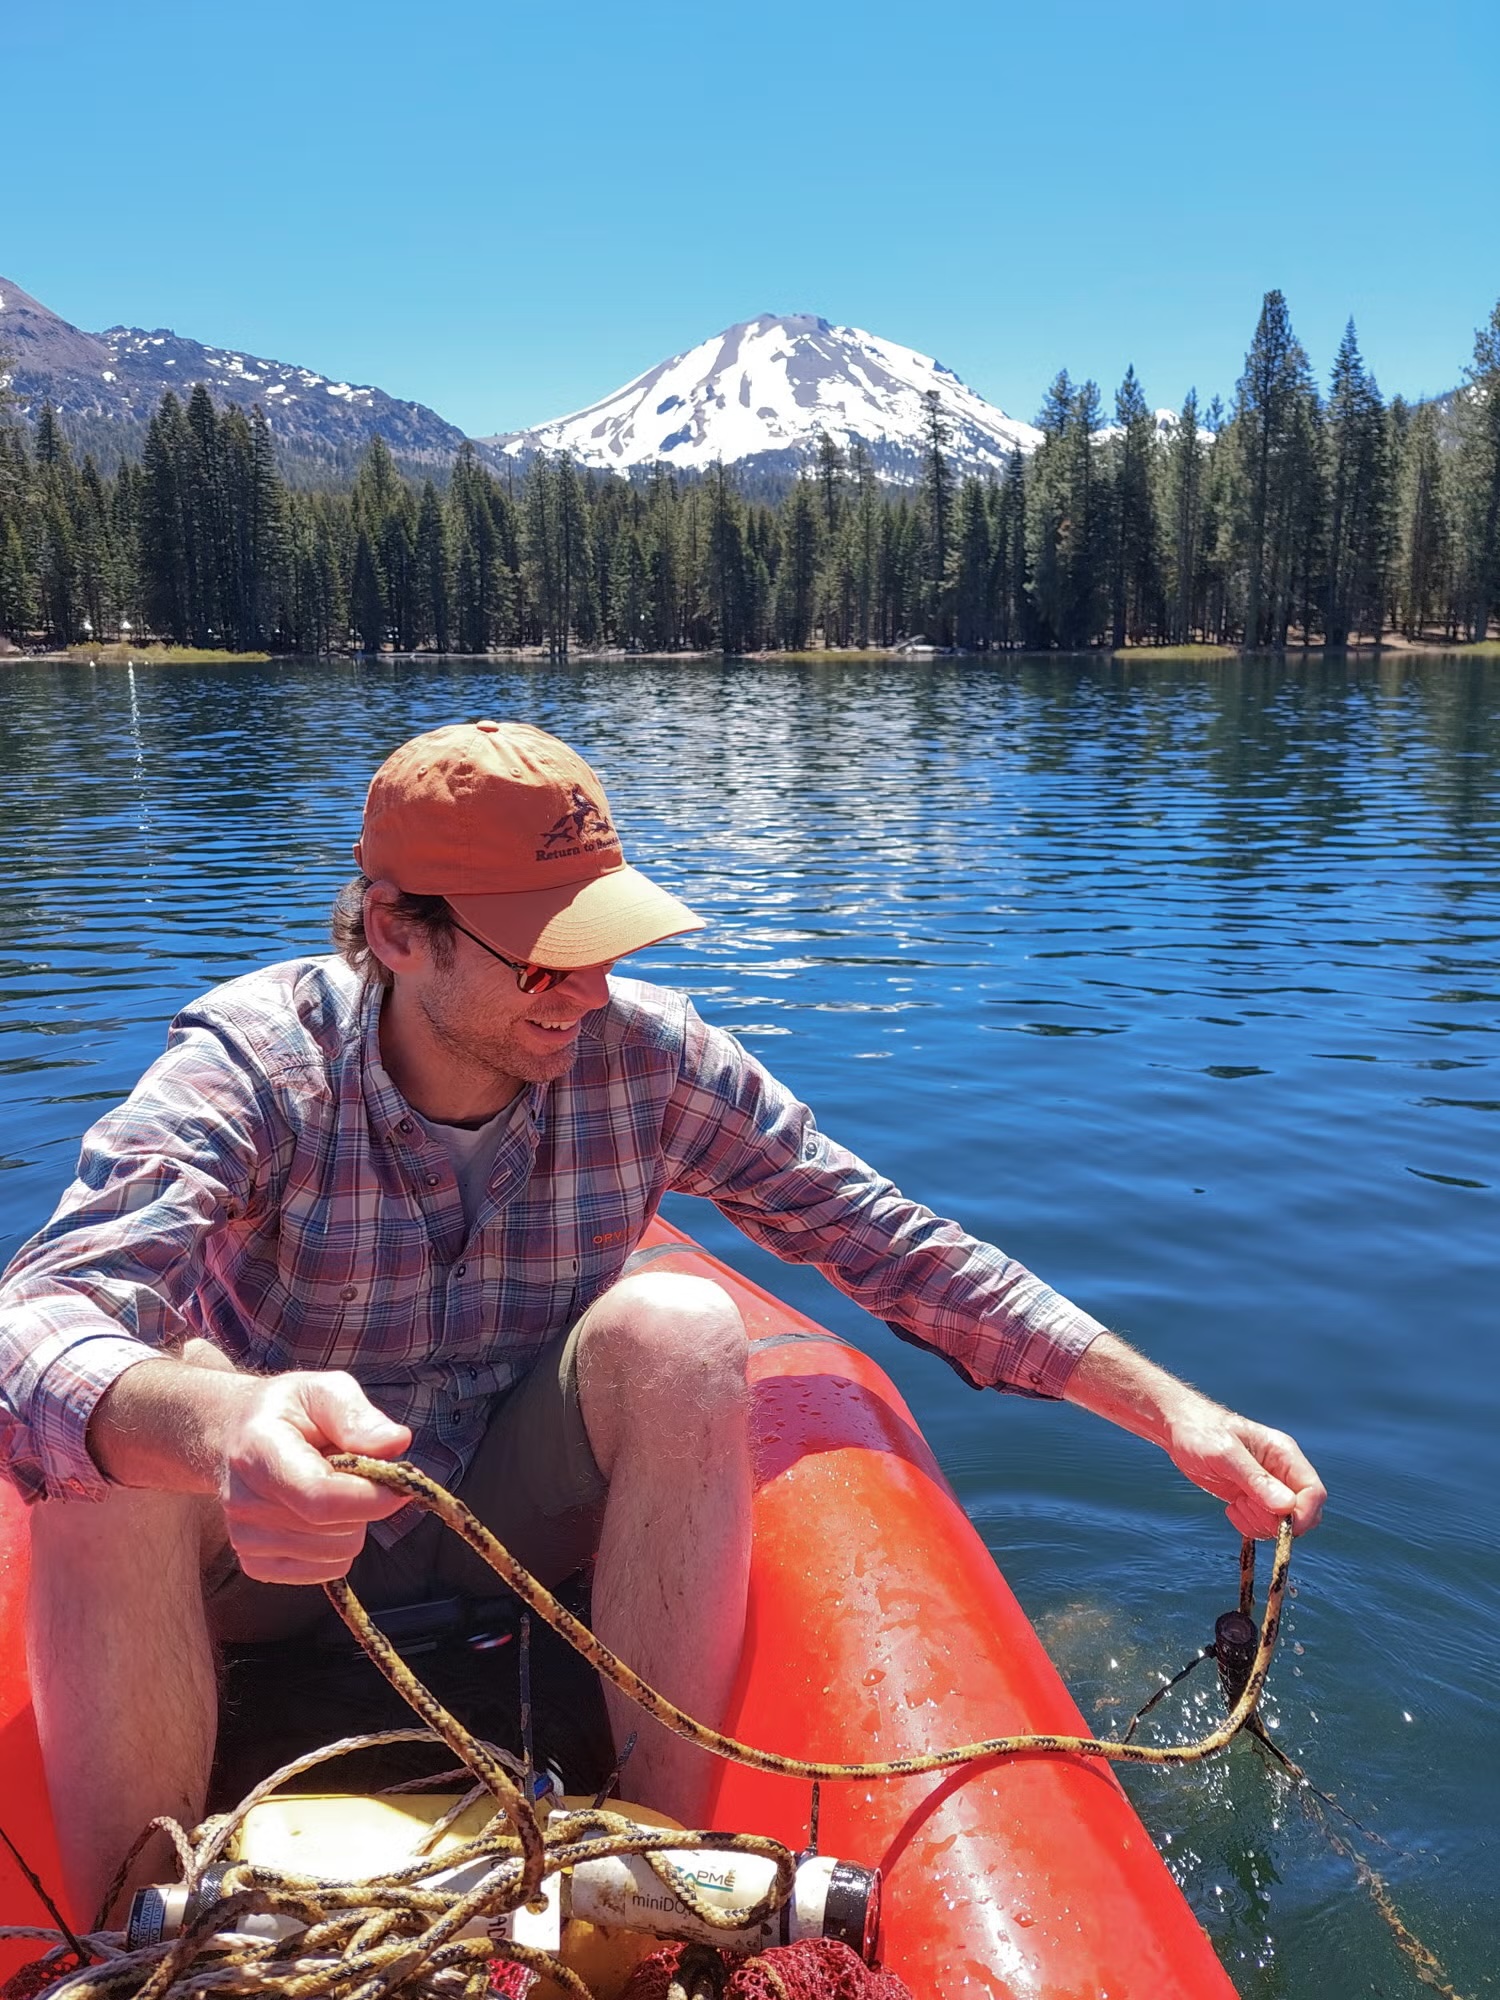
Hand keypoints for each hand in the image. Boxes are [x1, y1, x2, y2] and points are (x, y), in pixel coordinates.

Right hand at [218, 1372, 412, 1583]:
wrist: (234, 1438)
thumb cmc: (290, 1412)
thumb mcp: (324, 1391)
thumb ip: (357, 1415)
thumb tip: (396, 1442)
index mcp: (258, 1451)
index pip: (320, 1497)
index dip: (372, 1497)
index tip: (403, 1483)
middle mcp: (244, 1502)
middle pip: (337, 1529)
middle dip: (364, 1501)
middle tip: (351, 1470)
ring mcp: (245, 1539)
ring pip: (339, 1553)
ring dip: (352, 1523)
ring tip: (329, 1487)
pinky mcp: (255, 1565)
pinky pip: (326, 1570)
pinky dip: (337, 1544)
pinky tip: (317, 1513)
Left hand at [1062, 1331, 1326, 1539]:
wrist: (1177, 1429)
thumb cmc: (1200, 1432)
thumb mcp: (1225, 1454)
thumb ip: (1256, 1480)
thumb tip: (1287, 1508)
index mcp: (1284, 1454)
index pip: (1314, 1493)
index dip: (1304, 1514)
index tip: (1281, 1526)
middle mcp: (1282, 1471)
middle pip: (1303, 1513)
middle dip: (1278, 1522)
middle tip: (1246, 1508)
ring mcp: (1269, 1486)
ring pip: (1283, 1523)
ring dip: (1261, 1524)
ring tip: (1235, 1506)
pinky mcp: (1254, 1498)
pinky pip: (1265, 1525)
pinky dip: (1250, 1525)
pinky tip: (1231, 1509)